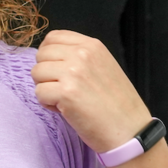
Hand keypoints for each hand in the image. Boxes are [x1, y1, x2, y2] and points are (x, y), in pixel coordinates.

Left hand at [31, 30, 151, 152]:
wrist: (130, 130)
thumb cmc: (117, 104)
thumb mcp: (104, 66)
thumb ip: (80, 57)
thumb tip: (50, 56)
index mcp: (92, 45)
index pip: (53, 37)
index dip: (48, 55)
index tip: (57, 70)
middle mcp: (82, 54)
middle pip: (41, 54)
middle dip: (45, 73)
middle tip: (62, 88)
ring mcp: (73, 72)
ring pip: (36, 73)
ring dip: (45, 88)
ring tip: (64, 100)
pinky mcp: (66, 93)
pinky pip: (39, 93)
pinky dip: (47, 104)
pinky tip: (66, 110)